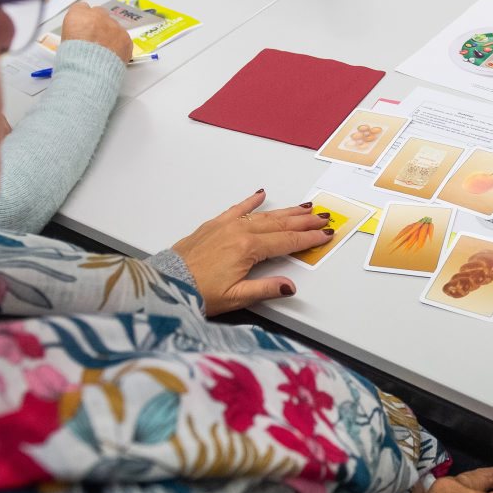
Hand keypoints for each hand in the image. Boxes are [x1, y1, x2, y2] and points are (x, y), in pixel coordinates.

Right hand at [60, 2, 132, 62]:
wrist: (90, 72)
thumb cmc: (74, 60)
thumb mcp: (65, 41)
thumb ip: (75, 30)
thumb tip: (81, 34)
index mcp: (78, 15)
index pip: (82, 8)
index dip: (83, 19)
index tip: (84, 27)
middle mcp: (96, 16)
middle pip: (99, 14)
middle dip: (98, 24)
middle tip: (95, 39)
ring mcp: (113, 25)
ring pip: (113, 25)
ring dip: (110, 34)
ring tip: (104, 51)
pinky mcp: (125, 37)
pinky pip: (123, 37)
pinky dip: (120, 45)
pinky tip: (113, 55)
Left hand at [171, 190, 332, 314]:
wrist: (167, 284)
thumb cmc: (198, 292)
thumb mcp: (237, 297)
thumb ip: (266, 289)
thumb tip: (289, 287)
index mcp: (248, 249)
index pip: (287, 241)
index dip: (309, 238)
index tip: (325, 235)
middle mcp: (239, 232)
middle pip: (280, 224)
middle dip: (304, 220)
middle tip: (323, 217)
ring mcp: (226, 226)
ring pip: (263, 215)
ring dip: (286, 211)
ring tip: (304, 207)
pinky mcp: (213, 225)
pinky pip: (237, 209)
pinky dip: (250, 202)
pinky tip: (260, 195)